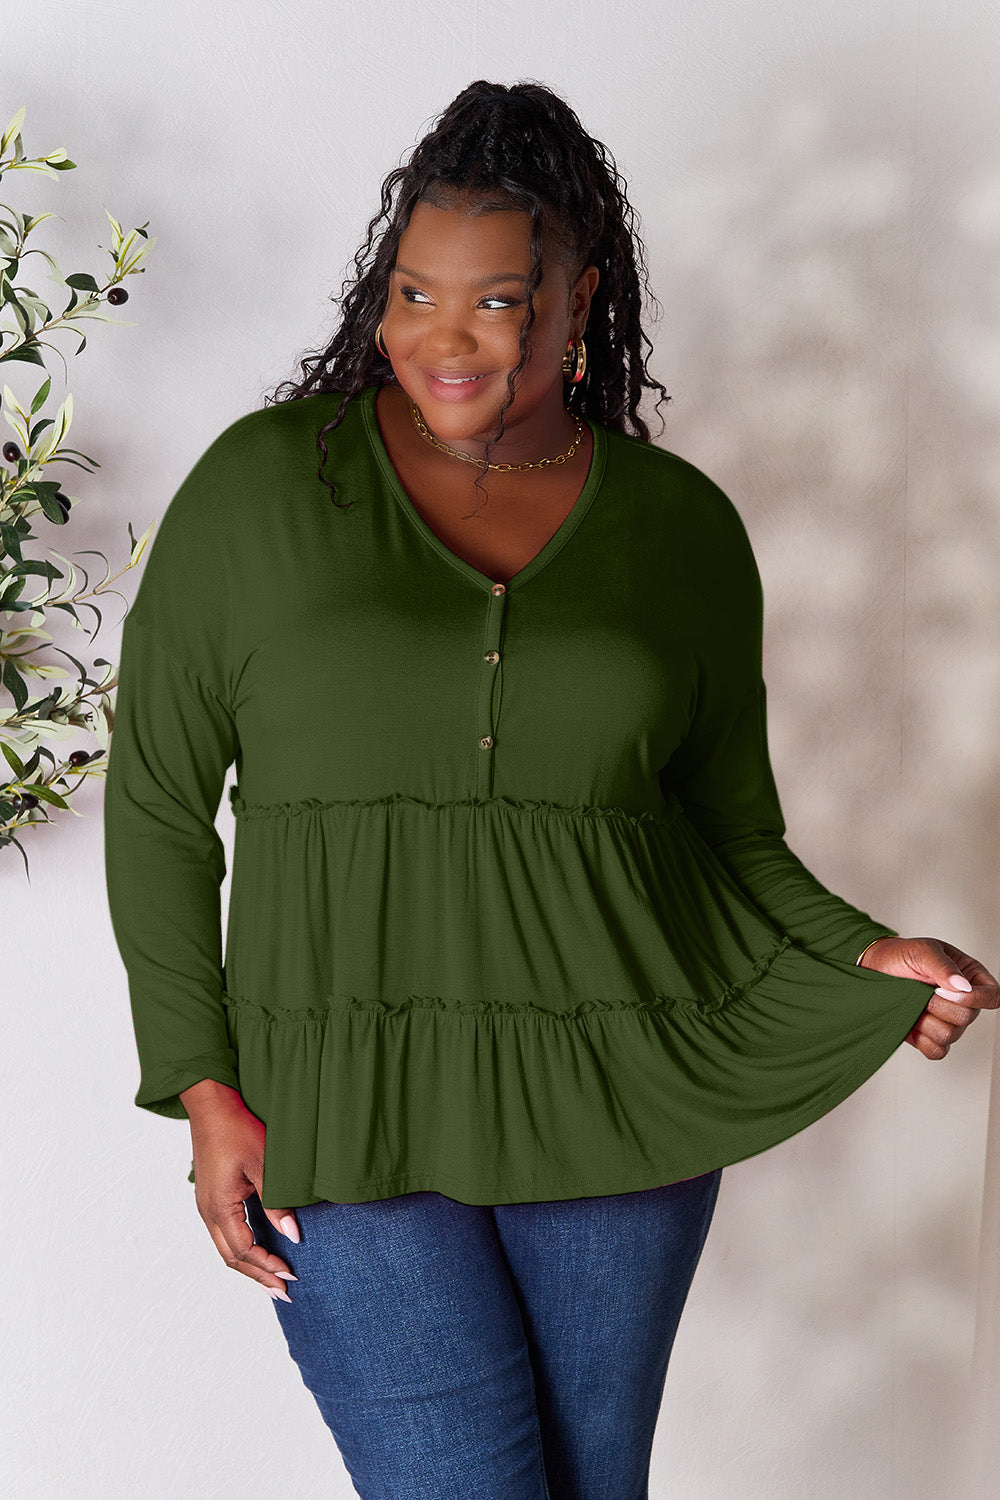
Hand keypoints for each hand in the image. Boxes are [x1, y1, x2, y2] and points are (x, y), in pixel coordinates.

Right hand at [179, 1080, 302, 1300]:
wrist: (213, 1104)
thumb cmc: (237, 1129)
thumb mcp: (263, 1165)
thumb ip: (276, 1203)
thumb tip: (293, 1235)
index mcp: (219, 1207)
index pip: (245, 1251)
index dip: (268, 1266)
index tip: (291, 1275)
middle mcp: (208, 1211)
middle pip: (232, 1258)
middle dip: (258, 1276)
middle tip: (284, 1291)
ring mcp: (207, 1204)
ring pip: (227, 1247)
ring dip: (250, 1264)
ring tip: (273, 1277)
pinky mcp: (211, 1196)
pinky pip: (225, 1232)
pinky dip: (243, 1247)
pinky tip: (259, 1249)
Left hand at [858, 937, 999, 1059]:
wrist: (873, 968)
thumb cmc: (900, 956)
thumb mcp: (922, 950)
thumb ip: (943, 966)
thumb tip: (963, 986)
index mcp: (970, 977)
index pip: (992, 996)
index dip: (975, 998)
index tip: (945, 991)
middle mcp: (964, 1002)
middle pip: (967, 1018)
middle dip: (938, 1005)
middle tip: (922, 990)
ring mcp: (948, 1021)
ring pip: (950, 1035)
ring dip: (926, 1020)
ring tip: (914, 1002)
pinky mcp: (930, 1037)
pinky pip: (937, 1051)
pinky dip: (921, 1039)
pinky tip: (912, 1020)